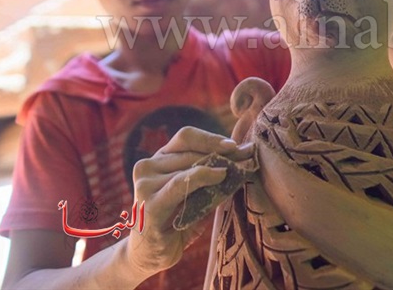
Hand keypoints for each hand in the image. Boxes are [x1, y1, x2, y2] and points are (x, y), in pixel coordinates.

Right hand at [125, 126, 253, 277]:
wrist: (150, 255)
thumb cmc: (177, 221)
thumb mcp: (196, 193)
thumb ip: (210, 175)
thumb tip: (242, 157)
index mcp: (159, 160)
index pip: (186, 137)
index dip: (212, 139)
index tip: (236, 146)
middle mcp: (148, 167)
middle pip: (191, 151)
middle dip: (223, 153)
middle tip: (247, 156)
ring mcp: (146, 184)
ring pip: (189, 165)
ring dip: (218, 165)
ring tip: (238, 168)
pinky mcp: (150, 205)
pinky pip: (180, 183)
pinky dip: (203, 176)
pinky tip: (220, 176)